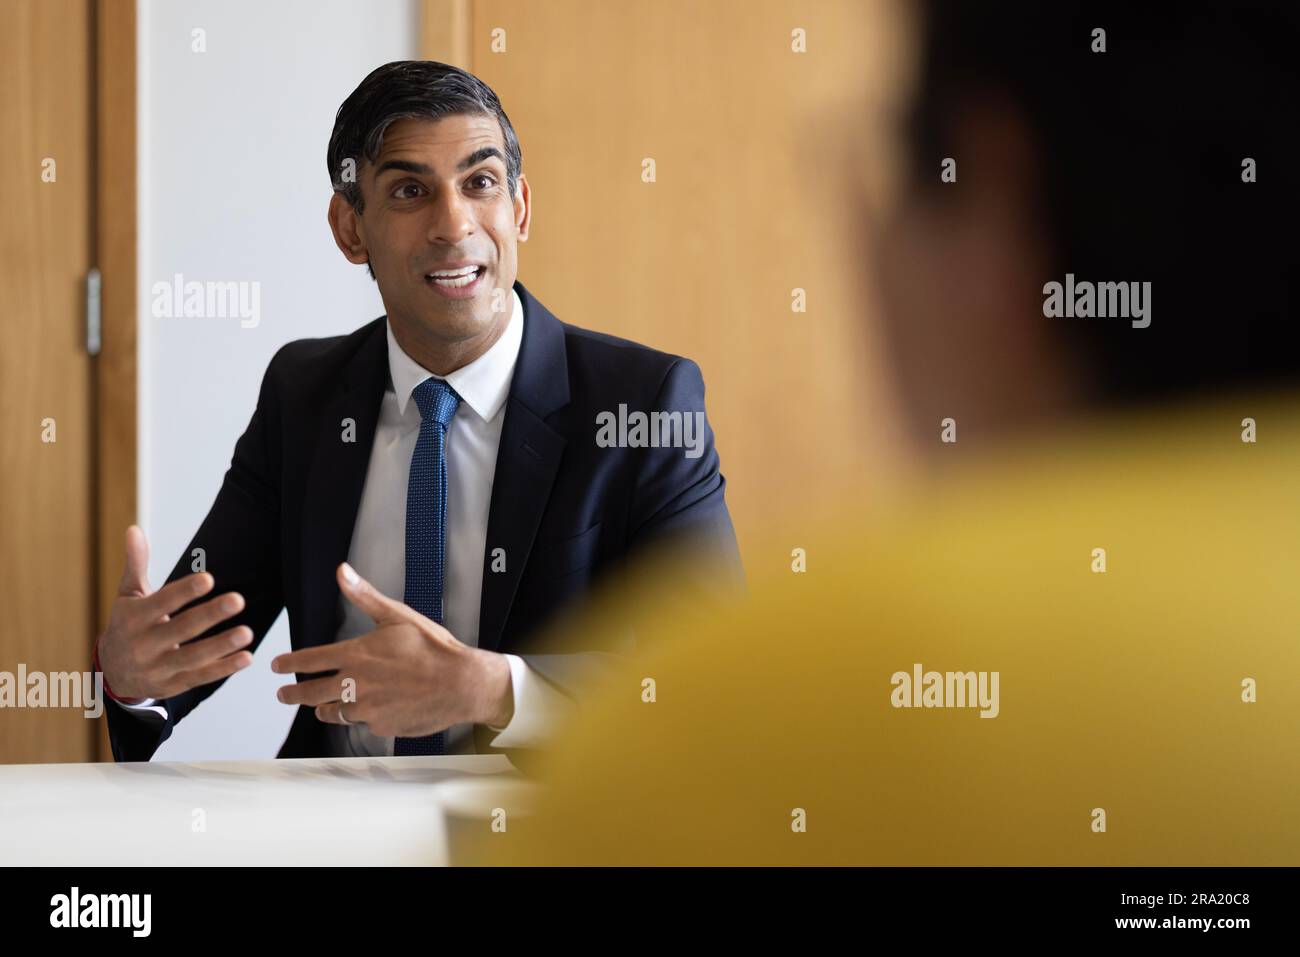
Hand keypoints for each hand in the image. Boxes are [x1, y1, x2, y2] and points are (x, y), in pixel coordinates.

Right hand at [96, 525, 253, 699]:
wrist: (111, 672)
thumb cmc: (127, 624)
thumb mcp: (128, 595)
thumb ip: (136, 564)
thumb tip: (134, 529)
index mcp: (134, 618)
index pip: (161, 602)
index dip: (184, 592)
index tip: (208, 578)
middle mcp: (144, 644)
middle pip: (180, 629)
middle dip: (209, 615)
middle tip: (238, 600)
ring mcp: (158, 667)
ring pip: (192, 657)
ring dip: (221, 645)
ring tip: (247, 632)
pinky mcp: (172, 685)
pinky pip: (200, 677)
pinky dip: (223, 669)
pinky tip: (247, 657)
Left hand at [270, 562, 513, 735]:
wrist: (461, 684)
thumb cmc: (433, 648)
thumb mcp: (398, 616)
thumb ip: (364, 597)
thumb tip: (342, 571)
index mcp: (355, 654)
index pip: (309, 660)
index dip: (288, 663)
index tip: (276, 666)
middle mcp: (354, 684)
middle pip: (309, 694)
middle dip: (292, 695)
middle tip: (282, 695)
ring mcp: (366, 709)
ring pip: (332, 713)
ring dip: (324, 708)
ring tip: (322, 707)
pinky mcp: (380, 726)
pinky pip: (362, 724)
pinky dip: (363, 717)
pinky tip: (373, 709)